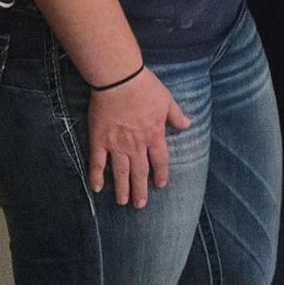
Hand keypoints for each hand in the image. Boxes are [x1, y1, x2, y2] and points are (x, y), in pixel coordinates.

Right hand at [87, 68, 189, 207]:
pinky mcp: (99, 139)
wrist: (119, 80)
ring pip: (120, 172)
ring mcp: (117, 144)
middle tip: (140, 205)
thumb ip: (176, 116)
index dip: (160, 175)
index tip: (160, 185)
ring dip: (122, 188)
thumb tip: (187, 125)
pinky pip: (97, 162)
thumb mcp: (167, 100)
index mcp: (154, 135)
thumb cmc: (145, 87)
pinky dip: (96, 176)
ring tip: (122, 202)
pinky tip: (96, 188)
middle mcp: (136, 144)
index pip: (160, 161)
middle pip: (139, 172)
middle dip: (140, 190)